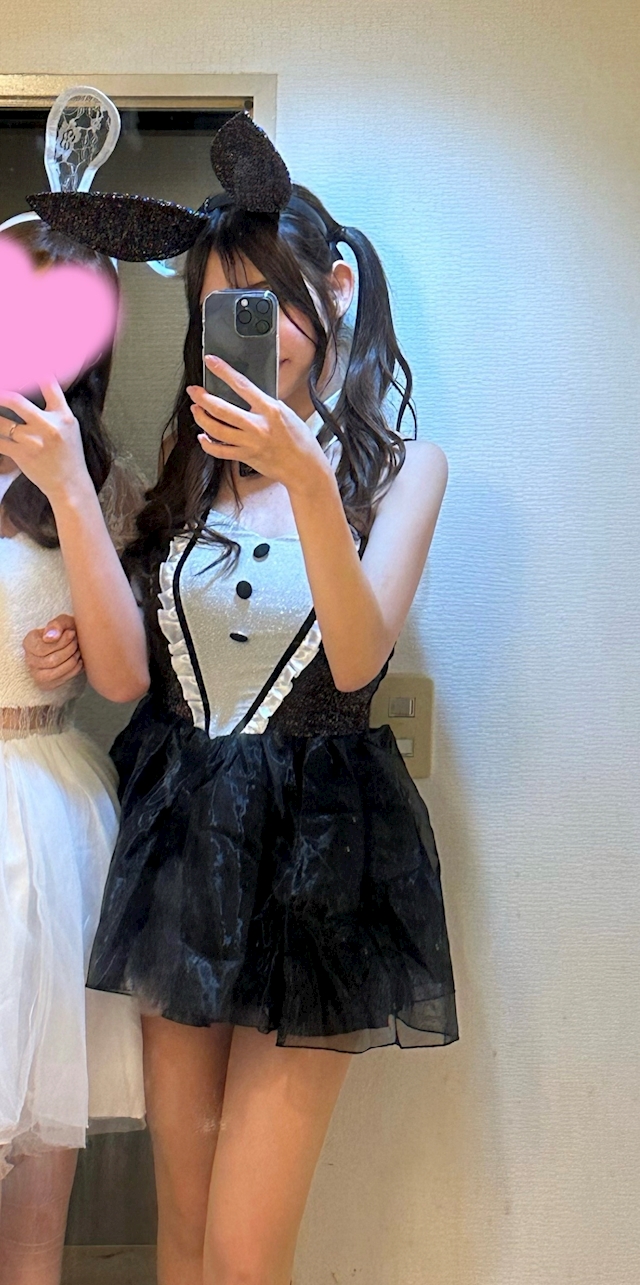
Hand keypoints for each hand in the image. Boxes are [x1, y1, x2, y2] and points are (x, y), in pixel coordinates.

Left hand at [0, 380, 89, 506]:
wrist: (69, 484)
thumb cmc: (68, 455)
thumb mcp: (69, 427)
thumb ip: (55, 408)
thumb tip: (41, 385)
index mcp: (63, 416)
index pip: (49, 384)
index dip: (34, 371)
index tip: (23, 362)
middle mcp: (48, 426)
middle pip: (15, 401)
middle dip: (1, 395)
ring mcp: (33, 441)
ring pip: (2, 423)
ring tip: (0, 419)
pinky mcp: (22, 455)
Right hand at [23, 614, 83, 691]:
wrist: (72, 643)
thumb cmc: (66, 631)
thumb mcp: (63, 622)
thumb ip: (56, 625)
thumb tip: (50, 638)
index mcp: (29, 642)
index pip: (43, 648)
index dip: (61, 642)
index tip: (72, 633)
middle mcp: (29, 659)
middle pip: (52, 660)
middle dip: (69, 650)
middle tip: (76, 642)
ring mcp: (37, 674)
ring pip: (57, 670)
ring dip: (72, 660)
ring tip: (78, 650)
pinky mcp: (47, 684)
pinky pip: (63, 679)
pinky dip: (75, 669)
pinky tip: (78, 659)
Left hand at [187, 357, 331, 494]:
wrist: (304, 467)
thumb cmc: (299, 440)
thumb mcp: (286, 412)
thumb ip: (265, 403)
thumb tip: (247, 394)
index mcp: (270, 410)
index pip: (242, 386)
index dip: (223, 372)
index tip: (211, 362)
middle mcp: (258, 426)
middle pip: (222, 409)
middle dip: (202, 398)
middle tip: (194, 391)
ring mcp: (250, 443)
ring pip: (216, 430)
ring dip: (201, 418)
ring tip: (196, 410)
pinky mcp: (245, 457)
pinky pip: (219, 451)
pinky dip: (207, 444)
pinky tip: (203, 437)